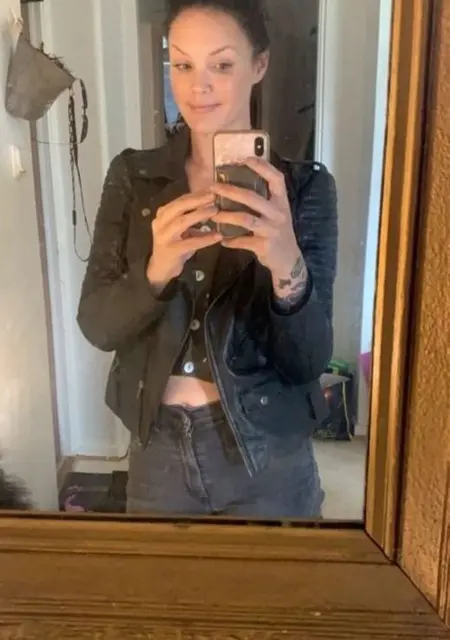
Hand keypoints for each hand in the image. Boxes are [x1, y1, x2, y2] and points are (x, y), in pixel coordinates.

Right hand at [146, 191, 220, 289]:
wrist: (161, 268)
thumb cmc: (174, 245)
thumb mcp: (181, 228)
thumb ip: (191, 216)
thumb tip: (211, 203)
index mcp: (163, 215)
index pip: (179, 200)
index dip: (195, 194)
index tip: (211, 190)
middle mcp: (160, 223)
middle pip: (178, 207)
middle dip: (197, 200)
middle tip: (213, 197)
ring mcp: (164, 237)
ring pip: (182, 222)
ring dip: (199, 215)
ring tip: (215, 211)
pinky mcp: (171, 250)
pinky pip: (190, 243)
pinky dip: (205, 239)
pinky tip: (217, 236)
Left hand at [210, 157, 302, 279]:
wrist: (288, 259)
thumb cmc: (279, 232)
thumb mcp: (277, 213)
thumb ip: (264, 200)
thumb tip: (240, 183)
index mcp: (281, 202)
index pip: (276, 179)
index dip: (263, 167)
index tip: (246, 159)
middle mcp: (278, 213)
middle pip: (252, 197)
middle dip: (230, 191)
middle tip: (213, 187)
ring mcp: (272, 230)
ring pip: (245, 219)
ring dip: (226, 216)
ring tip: (213, 215)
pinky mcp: (264, 246)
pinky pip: (244, 241)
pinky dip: (231, 240)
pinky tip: (222, 239)